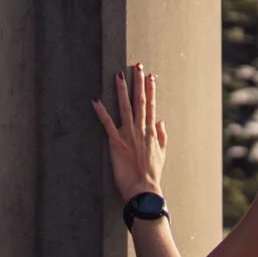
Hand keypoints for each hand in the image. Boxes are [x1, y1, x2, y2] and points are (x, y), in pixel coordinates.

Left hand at [91, 63, 169, 206]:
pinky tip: (95, 99)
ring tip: (119, 74)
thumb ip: (162, 136)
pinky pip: (107, 124)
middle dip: (139, 82)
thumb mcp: (161, 154)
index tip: (151, 76)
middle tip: (137, 66)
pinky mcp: (116, 143)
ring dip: (122, 90)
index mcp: (151, 132)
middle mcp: (141, 130)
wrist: (144, 190)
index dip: (151, 90)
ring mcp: (128, 135)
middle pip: (140, 101)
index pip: (151, 106)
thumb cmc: (152, 175)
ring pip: (125, 107)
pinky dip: (101, 111)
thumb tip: (161, 121)